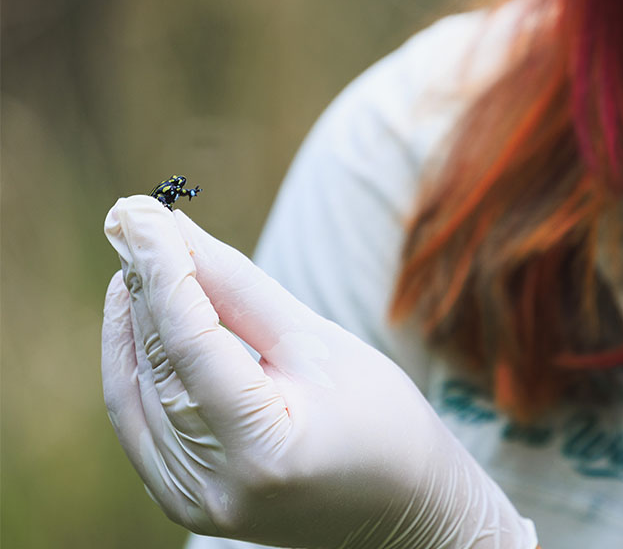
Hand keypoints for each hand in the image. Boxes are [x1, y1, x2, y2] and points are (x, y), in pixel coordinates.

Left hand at [101, 195, 537, 548]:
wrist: (400, 503)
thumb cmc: (379, 415)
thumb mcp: (319, 343)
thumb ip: (241, 290)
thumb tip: (179, 233)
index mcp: (267, 448)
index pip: (192, 344)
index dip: (163, 270)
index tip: (138, 212)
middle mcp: (218, 487)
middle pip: (157, 365)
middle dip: (141, 285)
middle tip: (128, 218)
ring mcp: (194, 504)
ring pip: (135, 393)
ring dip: (132, 320)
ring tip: (139, 258)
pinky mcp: (183, 502)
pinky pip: (139, 422)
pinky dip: (135, 363)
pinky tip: (142, 316)